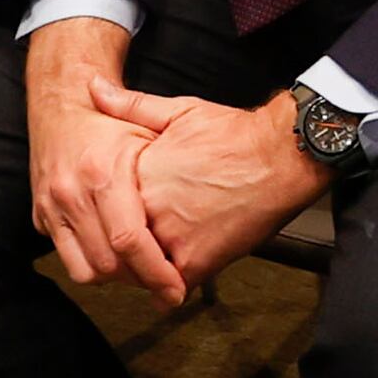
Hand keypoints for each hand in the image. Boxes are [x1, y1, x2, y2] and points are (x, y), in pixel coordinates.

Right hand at [23, 18, 175, 297]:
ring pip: (85, 269)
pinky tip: (116, 256)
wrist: (61, 106)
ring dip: (115, 277)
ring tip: (141, 271)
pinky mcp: (41, 216)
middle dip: (140, 280)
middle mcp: (72, 193)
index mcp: (103, 173)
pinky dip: (93, 265)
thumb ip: (175, 169)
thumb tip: (204, 201)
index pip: (129, 240)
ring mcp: (52, 207)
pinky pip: (68, 258)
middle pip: (108, 263)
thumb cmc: (111, 124)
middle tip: (165, 285)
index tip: (176, 290)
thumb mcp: (146, 132)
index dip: (156, 272)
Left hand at [109, 85, 325, 282]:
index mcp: (137, 174)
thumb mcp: (178, 111)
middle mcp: (148, 208)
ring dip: (142, 270)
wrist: (282, 156)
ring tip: (155, 259)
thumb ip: (130, 107)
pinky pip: (167, 288)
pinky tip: (174, 277)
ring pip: (136, 269)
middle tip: (135, 244)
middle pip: (114, 241)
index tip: (115, 215)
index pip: (101, 208)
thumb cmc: (236, 135)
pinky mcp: (196, 261)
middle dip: (120, 246)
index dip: (106, 214)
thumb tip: (95, 89)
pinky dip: (168, 288)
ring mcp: (171, 237)